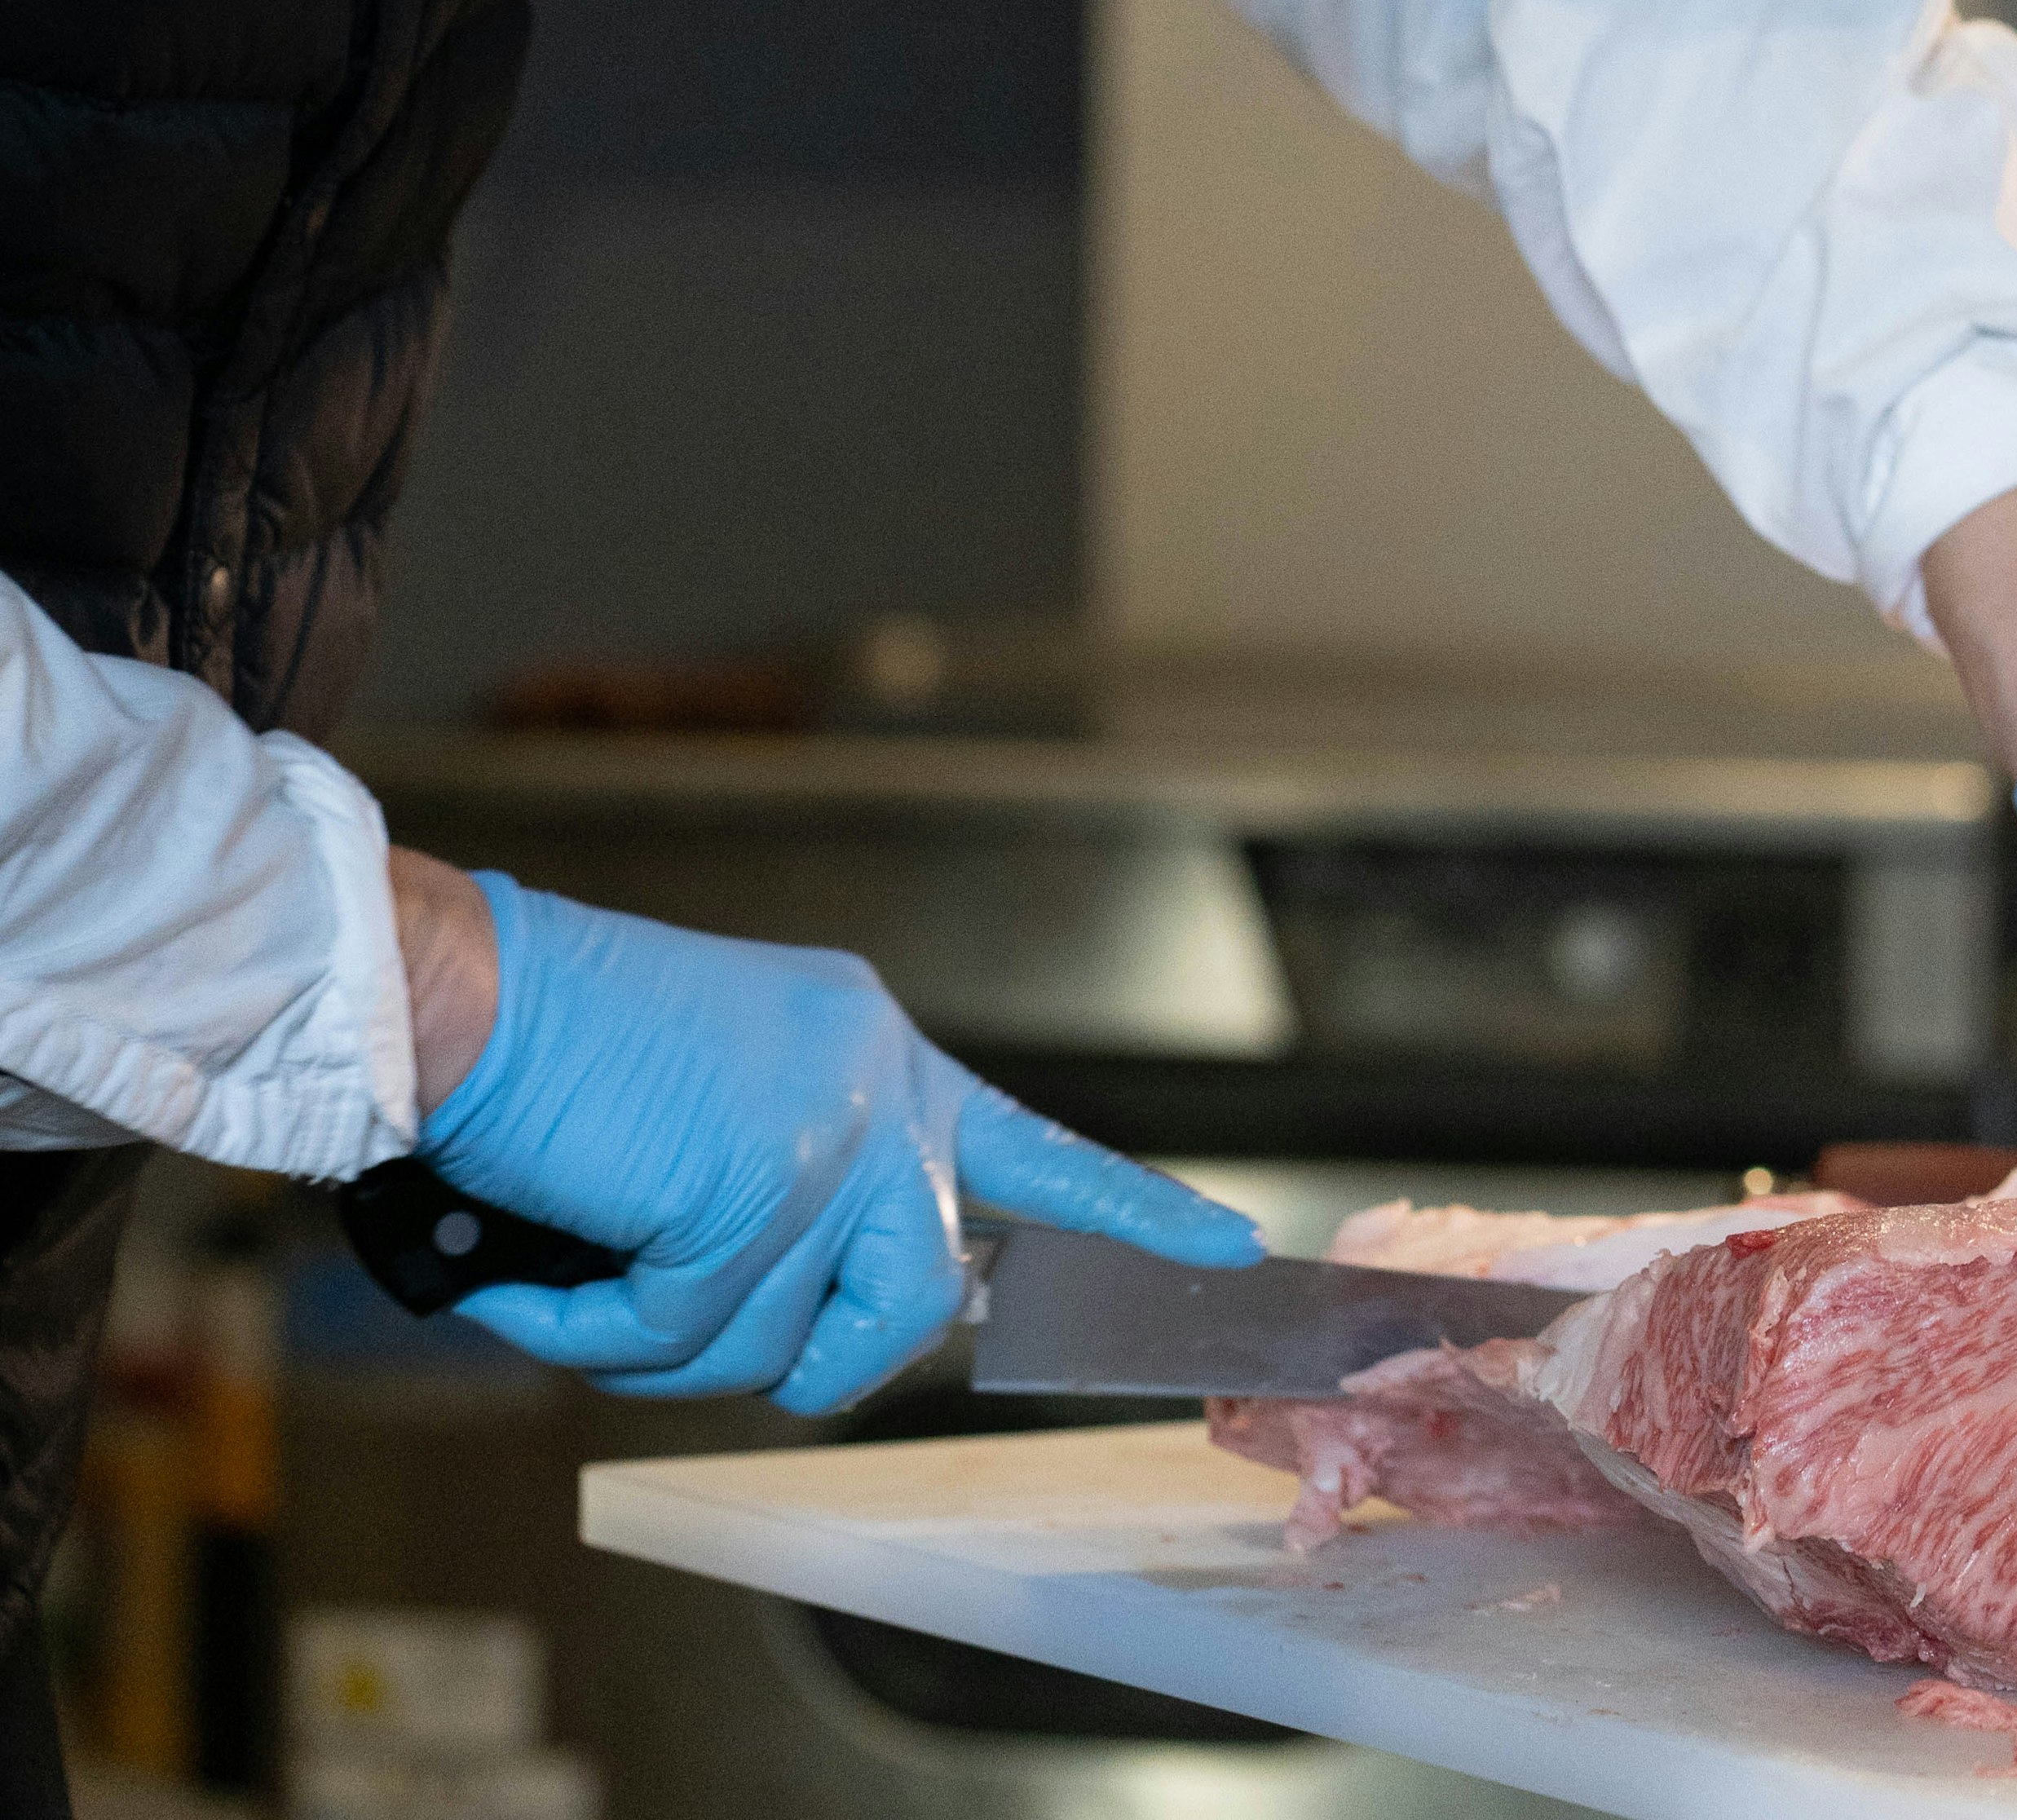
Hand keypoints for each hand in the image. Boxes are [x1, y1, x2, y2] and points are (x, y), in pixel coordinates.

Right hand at [413, 871, 1262, 1412]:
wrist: (464, 992)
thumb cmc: (564, 1057)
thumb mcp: (726, 1104)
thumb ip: (815, 1186)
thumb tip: (865, 1307)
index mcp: (873, 1051)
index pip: (1031, 1149)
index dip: (1130, 1211)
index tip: (1228, 1245)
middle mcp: (875, 1079)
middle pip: (909, 1305)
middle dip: (801, 1348)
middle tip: (680, 1297)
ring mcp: (827, 1133)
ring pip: (786, 1346)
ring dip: (668, 1338)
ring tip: (593, 1258)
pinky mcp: (756, 1188)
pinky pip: (683, 1341)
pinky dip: (595, 1329)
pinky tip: (550, 1262)